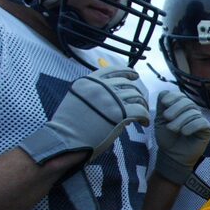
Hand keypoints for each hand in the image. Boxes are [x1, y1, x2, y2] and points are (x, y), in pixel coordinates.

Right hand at [19, 66, 149, 209]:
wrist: (65, 139)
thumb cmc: (70, 125)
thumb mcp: (78, 99)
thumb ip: (95, 93)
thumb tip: (117, 97)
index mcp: (88, 81)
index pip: (113, 70)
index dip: (127, 72)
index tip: (134, 76)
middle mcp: (100, 86)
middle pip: (128, 84)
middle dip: (136, 94)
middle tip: (139, 103)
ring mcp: (110, 99)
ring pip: (136, 96)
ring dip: (142, 105)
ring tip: (142, 114)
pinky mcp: (120, 113)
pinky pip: (141, 111)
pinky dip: (145, 117)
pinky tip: (144, 123)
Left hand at [153, 90, 209, 183]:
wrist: (172, 155)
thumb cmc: (167, 138)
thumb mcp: (160, 120)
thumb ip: (161, 106)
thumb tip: (165, 93)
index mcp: (181, 107)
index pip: (180, 95)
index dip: (173, 97)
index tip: (165, 103)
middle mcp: (192, 111)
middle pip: (187, 102)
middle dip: (176, 109)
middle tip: (167, 118)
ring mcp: (200, 119)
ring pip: (193, 113)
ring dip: (181, 120)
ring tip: (173, 129)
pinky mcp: (207, 129)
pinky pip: (201, 122)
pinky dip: (191, 126)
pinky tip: (184, 132)